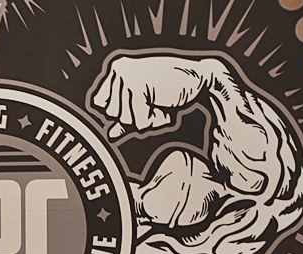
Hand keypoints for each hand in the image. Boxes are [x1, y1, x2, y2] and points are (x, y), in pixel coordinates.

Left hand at [91, 55, 210, 138]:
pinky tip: (165, 103)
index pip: (101, 103)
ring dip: (146, 118)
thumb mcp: (145, 102)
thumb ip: (126, 117)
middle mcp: (118, 70)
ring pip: (124, 120)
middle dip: (134, 115)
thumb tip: (110, 135)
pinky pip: (138, 122)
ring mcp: (127, 78)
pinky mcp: (138, 87)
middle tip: (153, 100)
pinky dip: (155, 119)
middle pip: (111, 114)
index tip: (141, 98)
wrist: (201, 78)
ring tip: (159, 101)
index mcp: (116, 68)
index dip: (120, 109)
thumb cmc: (172, 87)